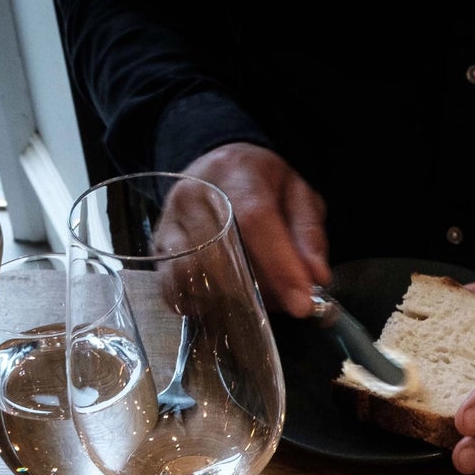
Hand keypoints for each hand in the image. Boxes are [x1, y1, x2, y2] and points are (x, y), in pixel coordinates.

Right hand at [160, 143, 329, 317]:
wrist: (217, 169)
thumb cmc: (262, 184)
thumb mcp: (298, 194)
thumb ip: (309, 233)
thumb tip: (316, 277)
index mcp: (235, 173)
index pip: (255, 220)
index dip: (280, 266)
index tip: (302, 303)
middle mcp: (193, 196)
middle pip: (223, 254)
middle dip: (262, 289)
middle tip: (286, 300)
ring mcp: (169, 224)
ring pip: (195, 275)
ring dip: (231, 299)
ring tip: (258, 298)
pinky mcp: (158, 250)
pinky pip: (173, 288)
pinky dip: (201, 305)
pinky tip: (225, 302)